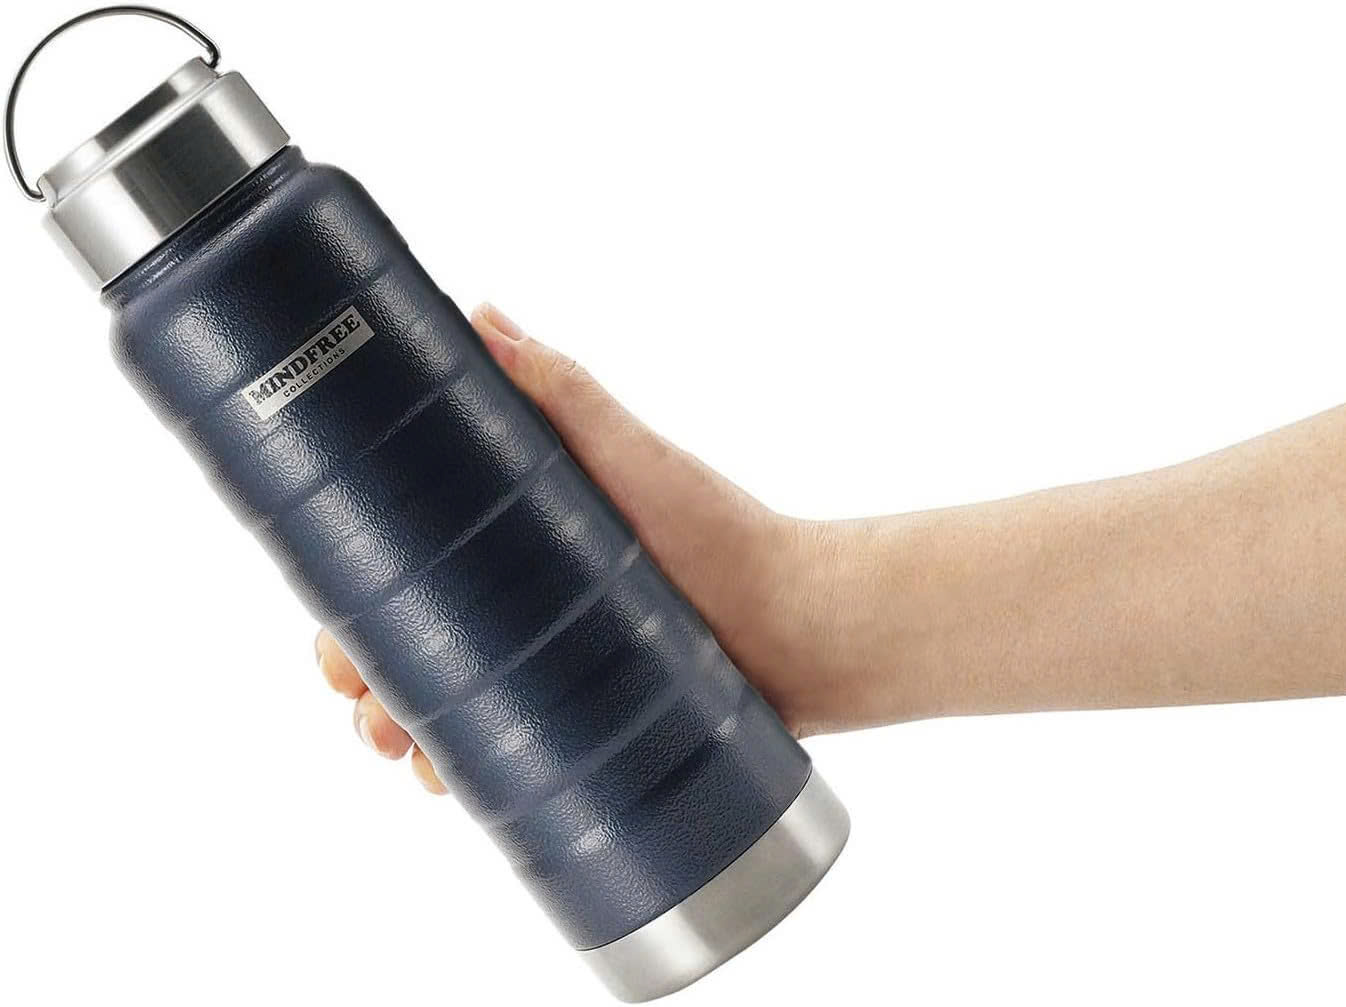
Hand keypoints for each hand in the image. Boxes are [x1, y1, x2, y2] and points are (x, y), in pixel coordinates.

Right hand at [314, 303, 860, 792]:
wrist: (801, 628)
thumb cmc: (719, 533)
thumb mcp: (629, 455)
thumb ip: (560, 390)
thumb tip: (481, 314)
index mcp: (510, 539)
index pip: (405, 563)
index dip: (354, 597)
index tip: (332, 628)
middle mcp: (518, 602)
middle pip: (406, 640)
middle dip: (363, 673)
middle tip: (360, 697)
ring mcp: (544, 666)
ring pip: (439, 703)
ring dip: (396, 727)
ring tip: (396, 746)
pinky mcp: (577, 722)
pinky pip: (499, 753)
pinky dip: (457, 770)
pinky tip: (440, 781)